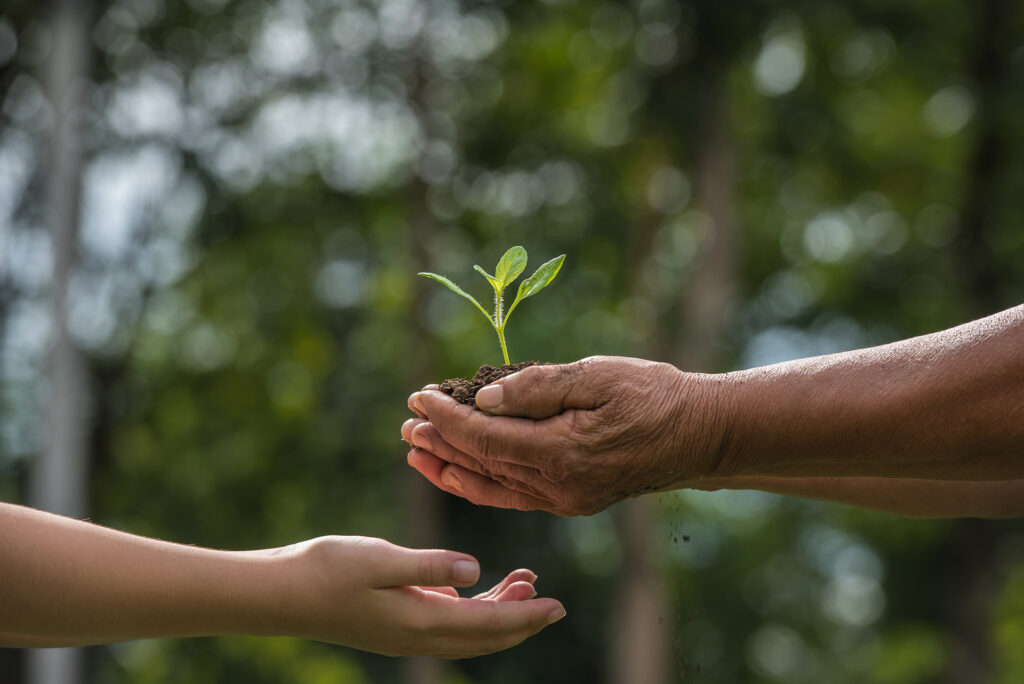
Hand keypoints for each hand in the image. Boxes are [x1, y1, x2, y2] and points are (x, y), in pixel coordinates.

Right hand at [284, 536, 564, 657]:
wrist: (282, 593)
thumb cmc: (328, 569)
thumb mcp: (381, 559)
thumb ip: (430, 566)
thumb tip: (476, 570)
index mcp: (420, 621)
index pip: (488, 623)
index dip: (526, 615)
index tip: (558, 605)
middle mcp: (418, 635)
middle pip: (486, 636)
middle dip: (523, 620)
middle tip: (554, 603)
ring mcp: (406, 633)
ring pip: (468, 631)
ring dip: (499, 612)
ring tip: (524, 583)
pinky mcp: (396, 622)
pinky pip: (448, 623)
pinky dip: (471, 608)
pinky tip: (479, 585)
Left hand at [402, 356, 727, 515]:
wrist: (701, 434)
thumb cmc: (653, 394)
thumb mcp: (597, 376)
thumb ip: (538, 388)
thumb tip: (485, 400)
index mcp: (562, 452)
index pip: (486, 437)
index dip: (447, 418)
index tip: (418, 397)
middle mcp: (559, 486)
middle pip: (482, 466)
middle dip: (440, 444)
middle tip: (406, 425)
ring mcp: (565, 499)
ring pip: (493, 487)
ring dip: (451, 469)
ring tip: (418, 453)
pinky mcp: (572, 501)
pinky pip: (514, 496)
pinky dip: (481, 485)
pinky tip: (460, 474)